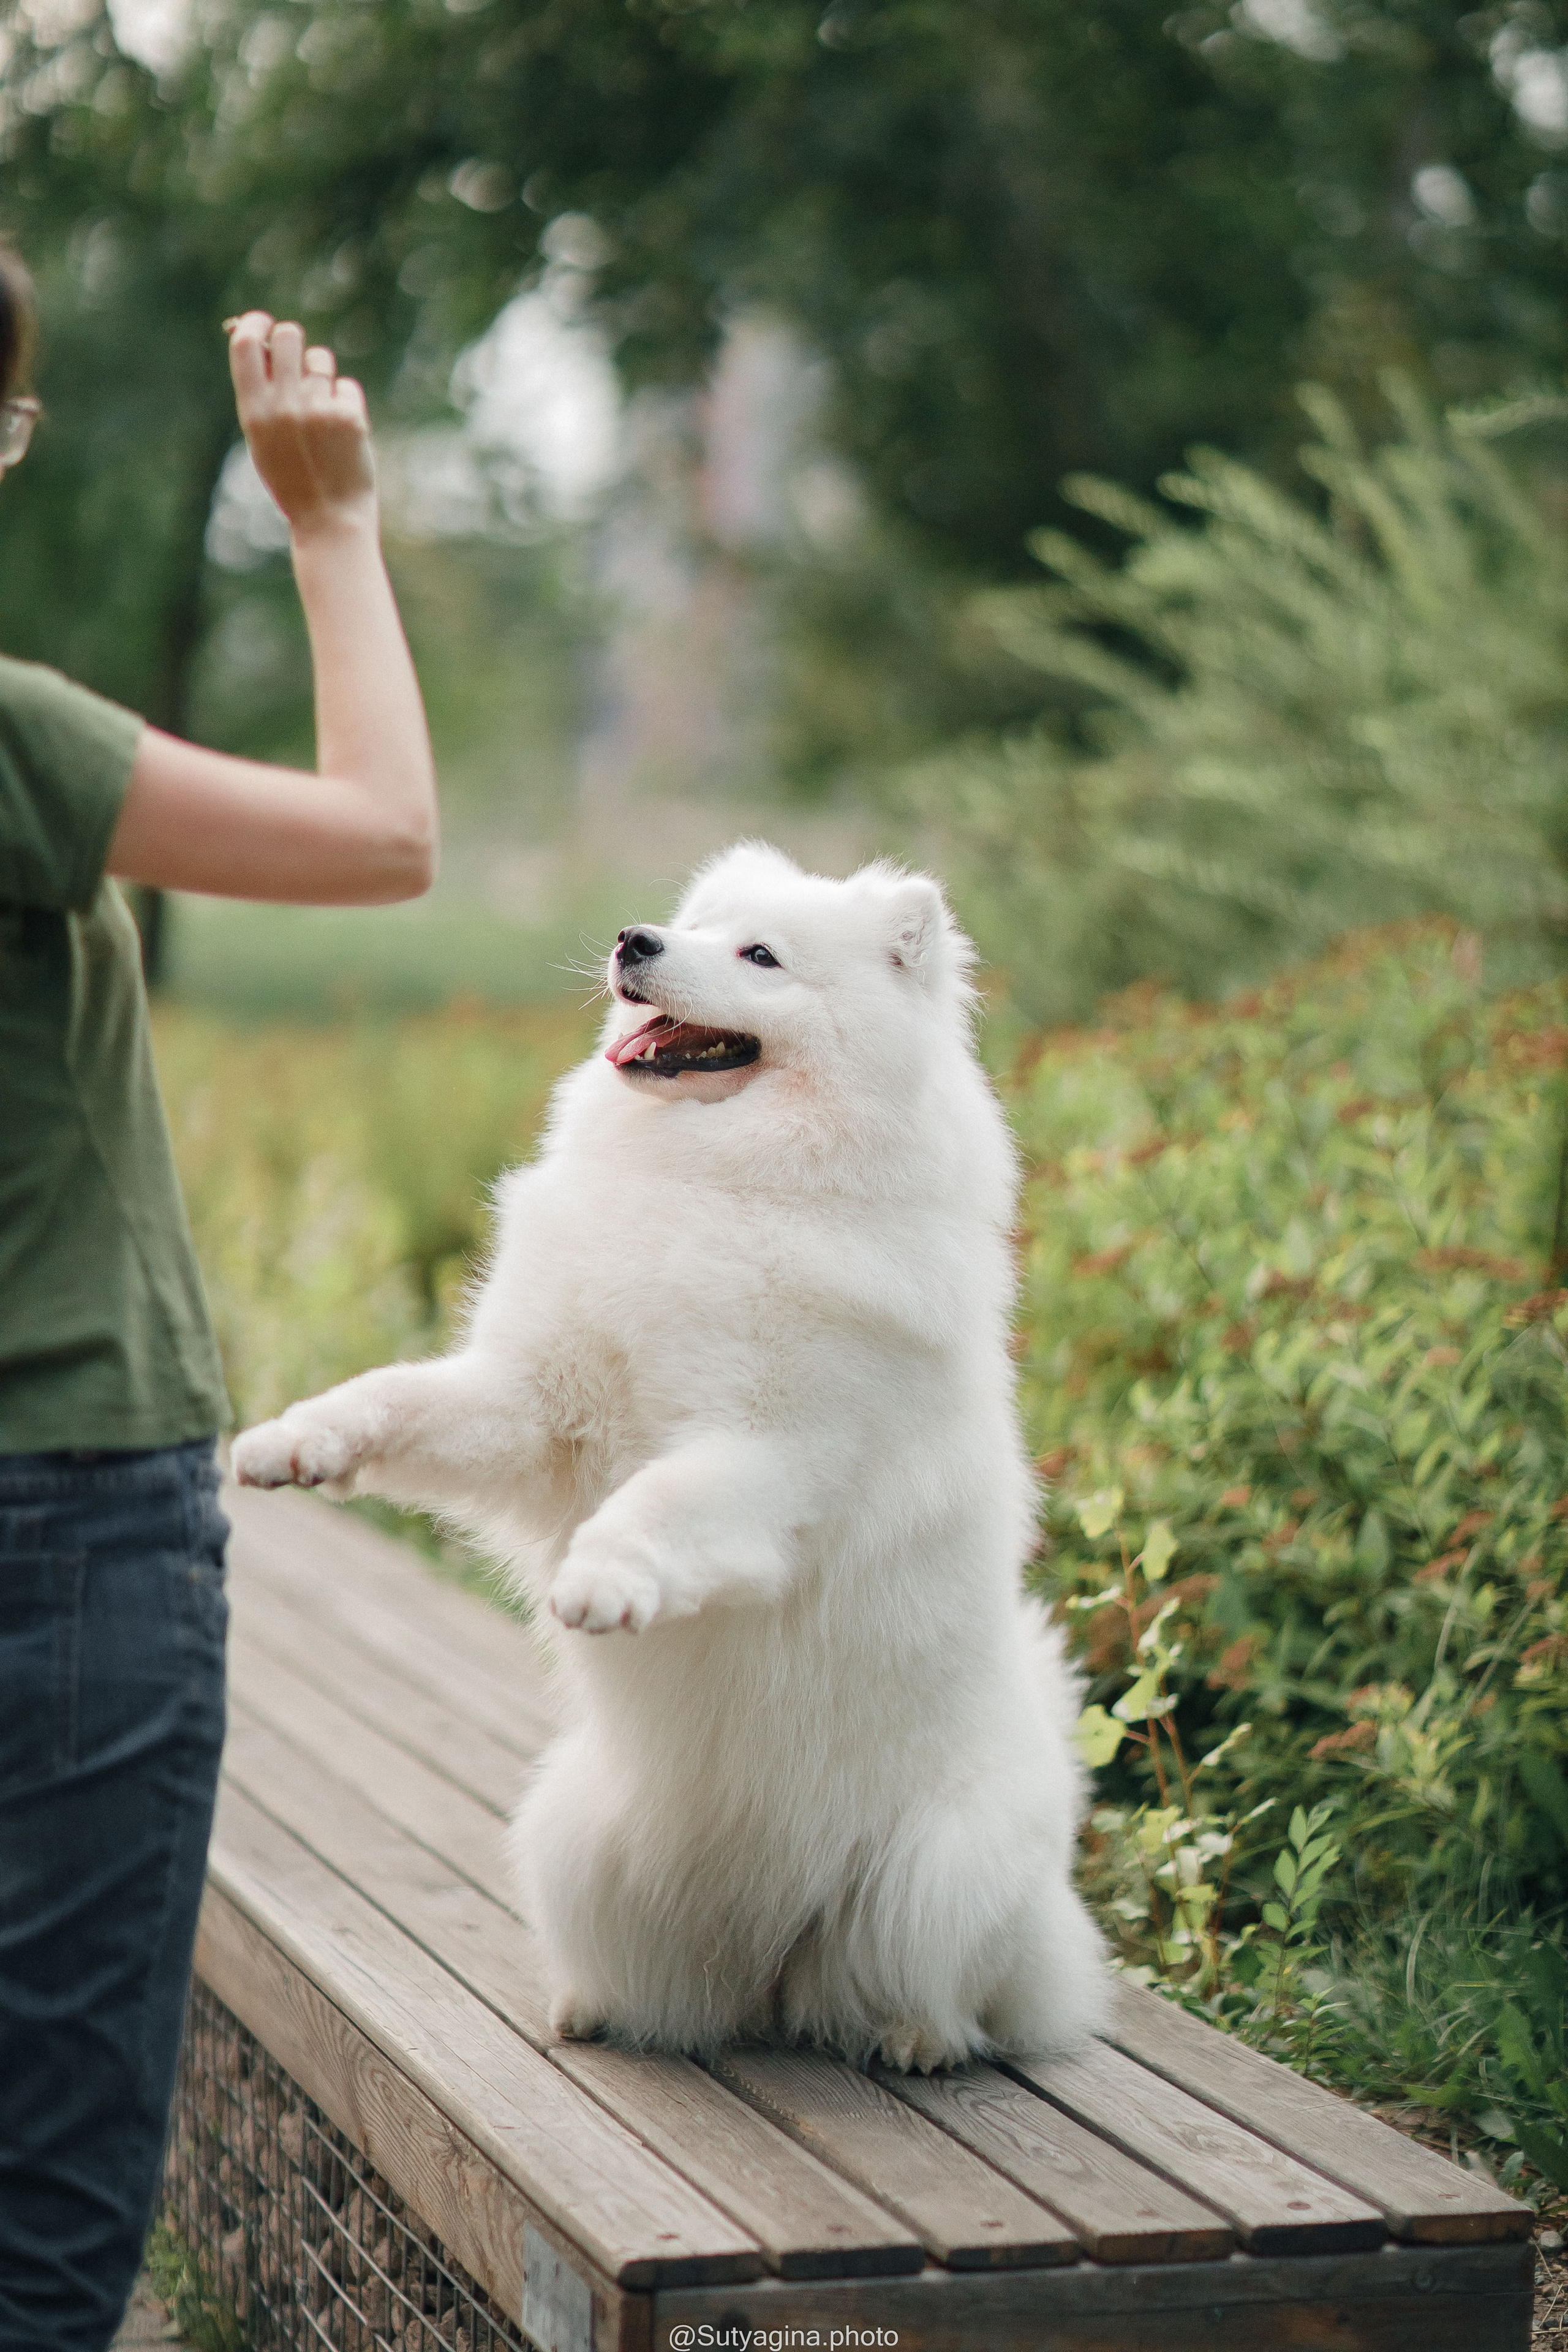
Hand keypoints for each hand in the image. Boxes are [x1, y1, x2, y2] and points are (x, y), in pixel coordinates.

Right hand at [227, 311, 375, 539]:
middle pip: (289, 335)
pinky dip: (345, 403)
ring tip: (322, 414)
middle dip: (294, 342)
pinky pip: (346, 386)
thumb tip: (266, 343)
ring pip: (321, 360)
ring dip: (322, 377)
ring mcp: (316, 409)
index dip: (255, 324)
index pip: (246, 344)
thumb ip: (262, 395)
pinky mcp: (348, 416)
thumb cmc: (294, 479)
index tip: (264, 323)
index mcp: (254, 411)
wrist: (329, 520)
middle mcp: (283, 406)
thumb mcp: (263, 439)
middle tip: (299, 363)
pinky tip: (343, 433)